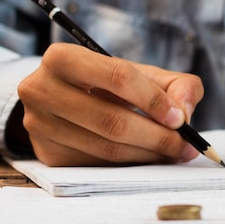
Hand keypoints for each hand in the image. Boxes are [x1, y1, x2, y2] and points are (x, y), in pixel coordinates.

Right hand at [17, 43, 203, 165]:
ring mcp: (39, 125)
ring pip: (106, 148)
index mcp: (64, 58)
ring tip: (174, 153)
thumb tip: (184, 111)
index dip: (153, 100)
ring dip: (148, 154)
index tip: (180, 118)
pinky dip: (131, 164)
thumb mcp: (143, 74)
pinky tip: (149, 158)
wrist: (66, 98)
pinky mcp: (47, 154)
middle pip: (112, 120)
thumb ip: (176, 84)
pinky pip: (98, 165)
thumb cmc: (111, 84)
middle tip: (185, 145)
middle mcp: (41, 90)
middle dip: (157, 136)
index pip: (118, 77)